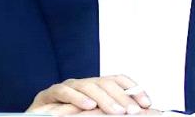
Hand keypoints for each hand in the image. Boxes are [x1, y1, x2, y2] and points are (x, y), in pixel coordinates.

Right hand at [27, 75, 152, 114]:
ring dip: (104, 99)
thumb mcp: (93, 116)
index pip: (117, 80)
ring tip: (116, 111)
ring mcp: (66, 88)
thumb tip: (136, 113)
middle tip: (132, 111)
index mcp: (95, 88)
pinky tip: (88, 106)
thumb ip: (109, 112)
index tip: (146, 103)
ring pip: (87, 85)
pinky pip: (64, 91)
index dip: (133, 89)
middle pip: (105, 82)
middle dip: (121, 97)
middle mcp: (82, 85)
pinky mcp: (48, 95)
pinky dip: (77, 98)